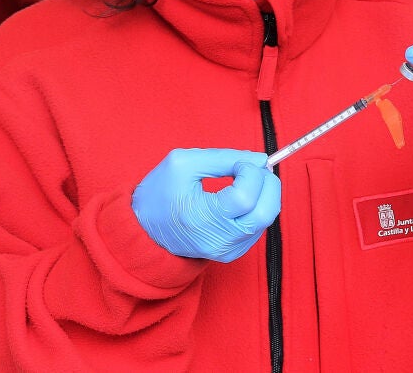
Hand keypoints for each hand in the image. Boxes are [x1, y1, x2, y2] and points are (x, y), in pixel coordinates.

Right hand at [132, 148, 280, 262]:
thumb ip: (225, 157)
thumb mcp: (184, 163)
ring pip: (267, 218)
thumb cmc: (160, 193)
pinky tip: (242, 197)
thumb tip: (261, 159)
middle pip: (265, 212)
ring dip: (264, 193)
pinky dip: (258, 207)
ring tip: (246, 180)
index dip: (250, 172)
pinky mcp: (233, 253)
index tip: (239, 163)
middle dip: (268, 183)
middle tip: (256, 168)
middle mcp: (218, 241)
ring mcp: (227, 251)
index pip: (245, 197)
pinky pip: (259, 227)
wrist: (144, 230)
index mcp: (201, 218)